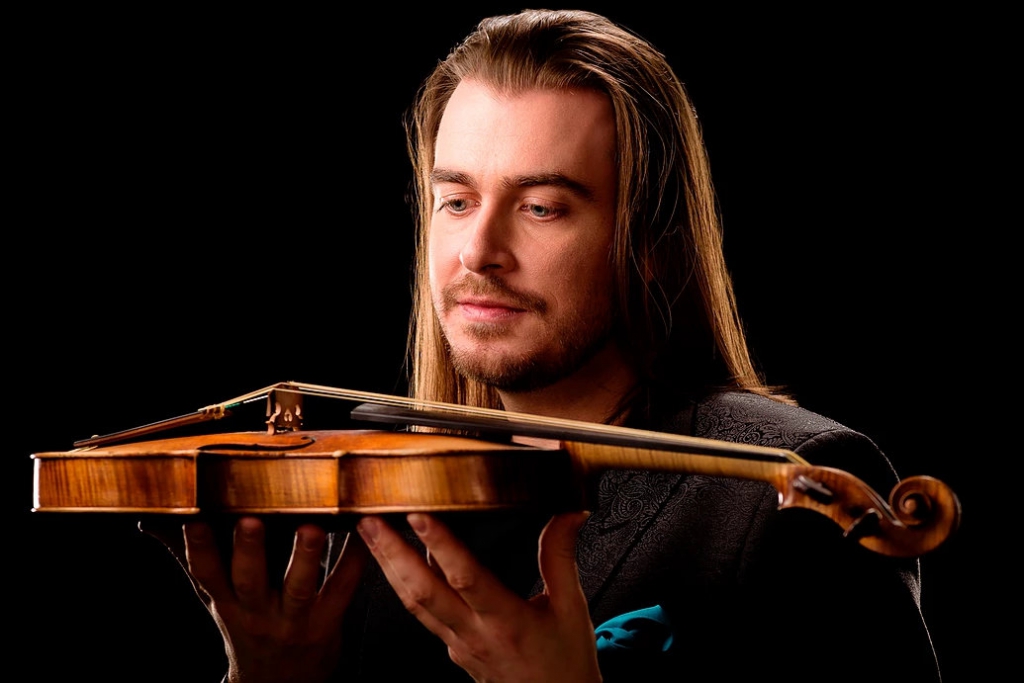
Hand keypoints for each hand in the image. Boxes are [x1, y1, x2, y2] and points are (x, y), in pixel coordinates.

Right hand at [142, 517, 368, 682]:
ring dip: (306, 557)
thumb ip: (195, 560)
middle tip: (250, 520)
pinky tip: (360, 533)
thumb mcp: (218, 601)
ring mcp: (293, 620)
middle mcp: (257, 612)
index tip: (195, 517)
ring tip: (311, 528)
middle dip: (249, 551)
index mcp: (227, 603)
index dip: (199, 547)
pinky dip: (353, 560)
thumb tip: (151, 523)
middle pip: (250, 581)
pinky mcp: (327, 623)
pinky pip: (343, 589)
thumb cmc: (248, 629)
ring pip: (299, 588)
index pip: (206, 574)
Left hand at [356, 512, 599, 682]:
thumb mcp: (571, 608)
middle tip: (370, 522)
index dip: (441, 545)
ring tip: (370, 536)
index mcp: (507, 622)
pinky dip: (405, 586)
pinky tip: (399, 565)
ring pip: (414, 604)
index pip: (466, 578)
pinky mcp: (454, 650)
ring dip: (388, 567)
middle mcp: (475, 635)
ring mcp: (459, 645)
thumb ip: (561, 557)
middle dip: (392, 553)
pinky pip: (422, 615)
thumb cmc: (565, 664)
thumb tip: (568, 514)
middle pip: (423, 592)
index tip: (421, 516)